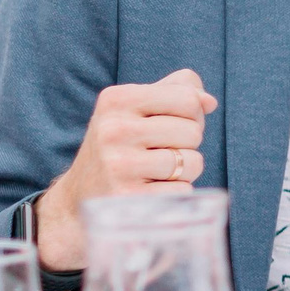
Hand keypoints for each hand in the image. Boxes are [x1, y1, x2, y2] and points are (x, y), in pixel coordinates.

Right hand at [37, 69, 217, 271]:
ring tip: (155, 172)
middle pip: (193, 131)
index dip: (192, 115)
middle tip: (157, 152)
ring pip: (193, 162)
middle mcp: (113, 130)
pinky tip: (149, 192)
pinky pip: (184, 190)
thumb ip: (176, 92)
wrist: (80, 198)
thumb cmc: (121, 147)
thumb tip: (209, 101)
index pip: (188, 99)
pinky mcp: (130, 198)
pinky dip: (176, 193)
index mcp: (115, 100)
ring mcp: (119, 166)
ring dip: (185, 171)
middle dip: (186, 145)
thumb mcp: (135, 110)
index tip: (168, 125)